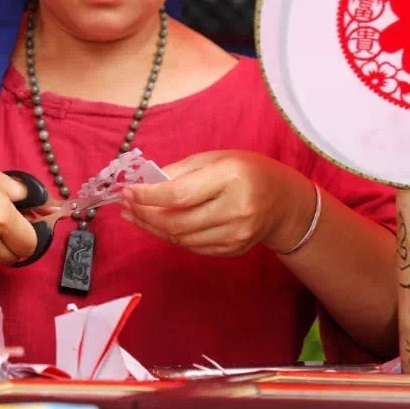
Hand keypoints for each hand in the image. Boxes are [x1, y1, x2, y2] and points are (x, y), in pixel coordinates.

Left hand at [120, 151, 315, 256]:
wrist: (284, 202)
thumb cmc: (247, 172)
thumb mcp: (216, 158)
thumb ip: (180, 171)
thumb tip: (144, 183)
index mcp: (230, 178)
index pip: (179, 195)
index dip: (147, 197)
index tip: (127, 192)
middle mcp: (235, 209)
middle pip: (177, 222)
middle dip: (145, 215)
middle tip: (125, 206)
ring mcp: (236, 234)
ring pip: (181, 238)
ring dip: (152, 228)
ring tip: (134, 215)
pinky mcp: (233, 250)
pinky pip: (192, 246)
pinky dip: (171, 236)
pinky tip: (157, 225)